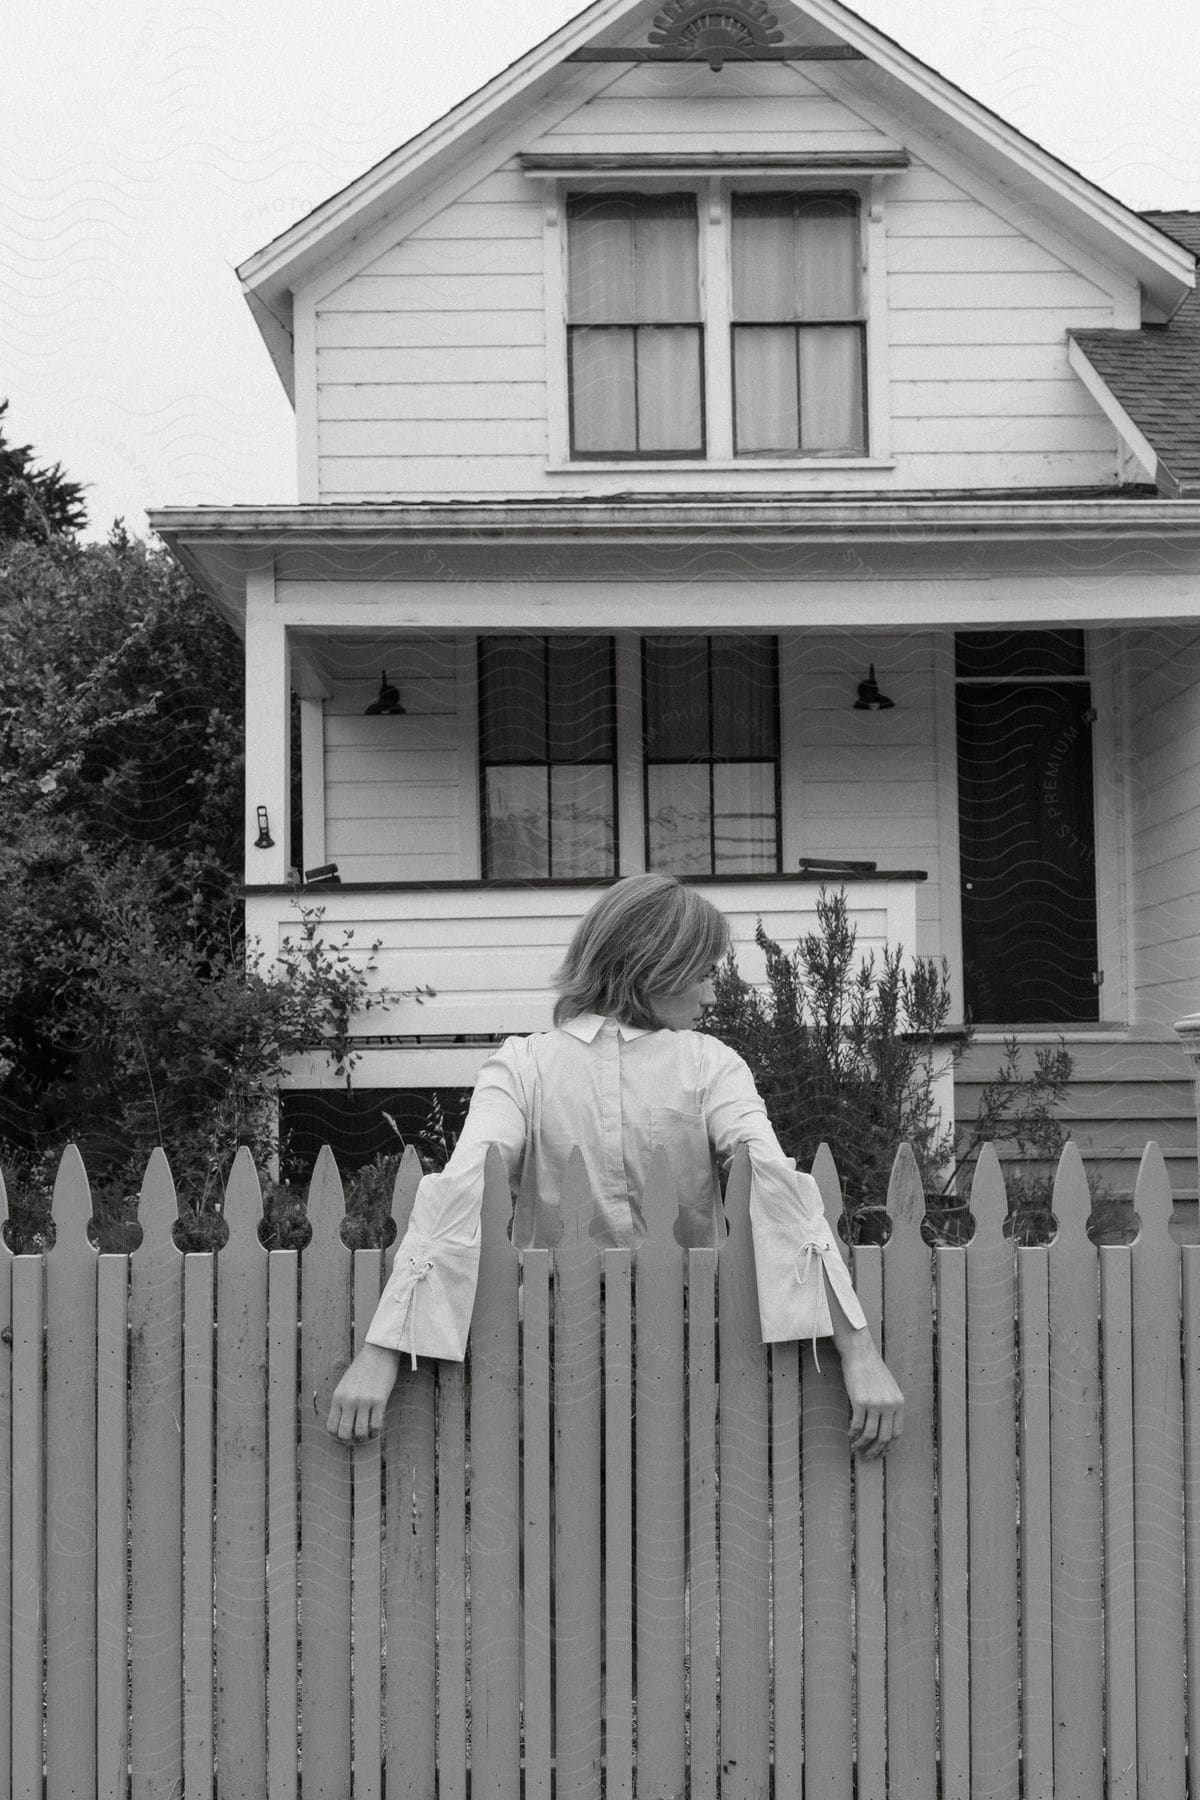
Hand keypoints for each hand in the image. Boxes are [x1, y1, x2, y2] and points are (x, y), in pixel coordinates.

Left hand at [327, 1342, 400, 1443]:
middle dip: (350, 1439)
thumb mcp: (345, 1384)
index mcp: (338, 1396)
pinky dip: (376, 1431)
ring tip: (367, 1434)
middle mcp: (349, 1400)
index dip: (337, 1435)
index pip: (331, 1426)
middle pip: (344, 1433)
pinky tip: (377, 1428)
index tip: (345, 1433)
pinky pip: (376, 1425)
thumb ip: (342, 1401)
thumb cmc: (363, 1367)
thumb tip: (343, 1421)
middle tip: (356, 1437)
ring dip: (364, 1437)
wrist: (379, 1352)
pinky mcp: (379, 1400)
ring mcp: (364, 1401)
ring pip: (360, 1432)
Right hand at [839, 1342, 903, 1459]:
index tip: (881, 1451)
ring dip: (862, 1445)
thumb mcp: (889, 1388)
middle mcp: (890, 1405)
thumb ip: (890, 1405)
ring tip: (855, 1448)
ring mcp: (875, 1404)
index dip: (889, 1446)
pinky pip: (857, 1425)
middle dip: (876, 1450)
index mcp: (899, 1403)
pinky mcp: (860, 1402)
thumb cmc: (872, 1369)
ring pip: (870, 1434)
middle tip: (868, 1456)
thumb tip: (884, 1425)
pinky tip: (849, 1435)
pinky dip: (852, 1434)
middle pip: (884, 1437)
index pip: (897, 1432)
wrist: (860, 1354)